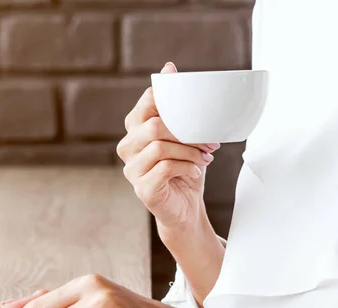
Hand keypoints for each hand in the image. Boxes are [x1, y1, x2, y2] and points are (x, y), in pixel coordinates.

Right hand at [117, 62, 220, 231]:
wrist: (185, 209)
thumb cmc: (184, 170)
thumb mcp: (183, 136)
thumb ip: (176, 108)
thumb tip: (169, 68)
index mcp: (135, 128)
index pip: (148, 101)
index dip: (171, 99)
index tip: (194, 107)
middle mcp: (128, 147)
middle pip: (154, 125)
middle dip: (187, 132)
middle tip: (209, 142)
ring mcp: (132, 169)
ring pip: (160, 147)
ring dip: (190, 151)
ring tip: (205, 157)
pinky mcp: (142, 189)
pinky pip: (165, 168)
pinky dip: (187, 167)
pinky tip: (196, 170)